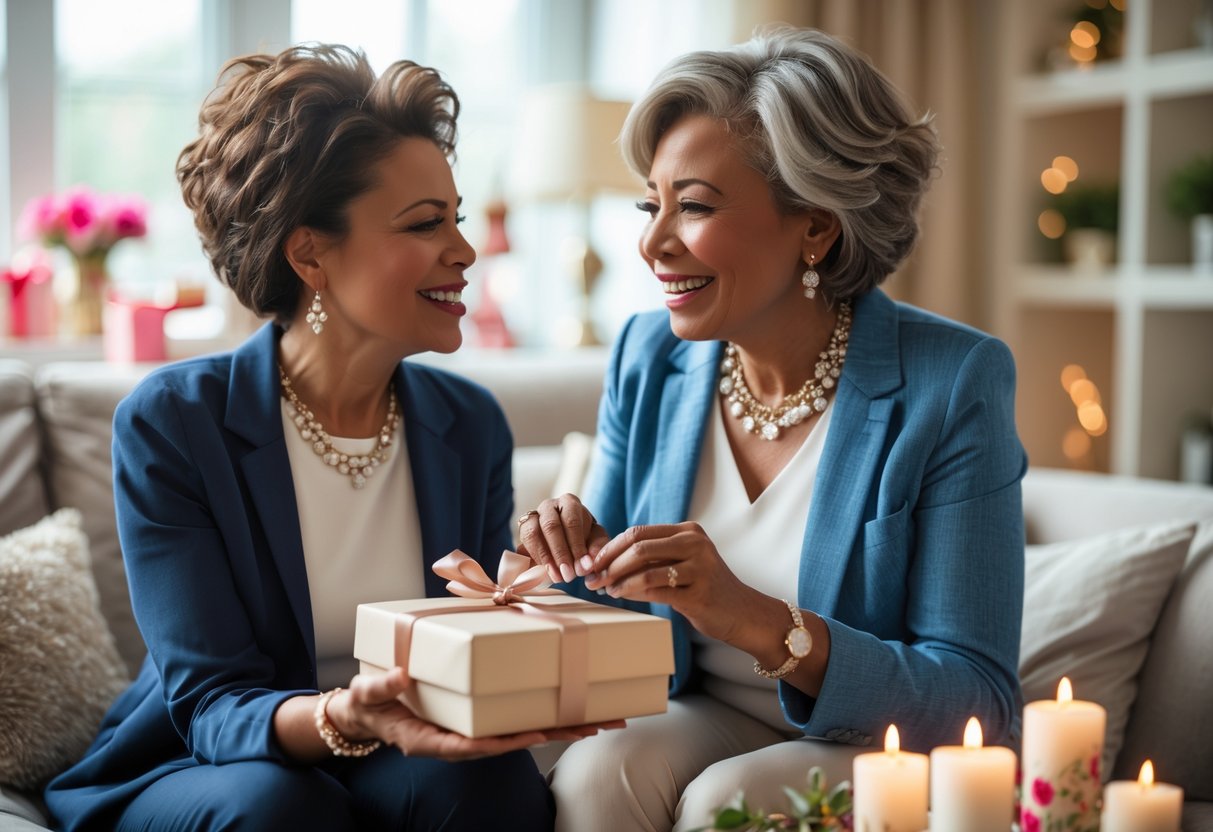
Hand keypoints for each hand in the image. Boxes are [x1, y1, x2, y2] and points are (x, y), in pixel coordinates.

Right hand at [335, 668, 622, 759]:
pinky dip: (542, 710)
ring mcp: (473, 726)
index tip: (537, 736)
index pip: (477, 744)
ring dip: (561, 723)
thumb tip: (400, 675)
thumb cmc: (367, 702)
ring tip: (601, 716)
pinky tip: (569, 705)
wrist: (367, 709)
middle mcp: (461, 737)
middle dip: (557, 732)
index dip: (508, 741)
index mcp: (434, 739)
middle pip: (515, 738)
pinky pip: (514, 715)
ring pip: (523, 729)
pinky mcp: (479, 714)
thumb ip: (381, 686)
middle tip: (599, 723)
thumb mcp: (366, 693)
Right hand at [515, 493, 609, 583]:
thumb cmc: (584, 536)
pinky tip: (545, 572)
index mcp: (569, 503)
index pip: (571, 521)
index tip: (582, 567)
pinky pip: (522, 544)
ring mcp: (532, 517)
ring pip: (533, 534)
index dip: (576, 546)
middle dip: (560, 553)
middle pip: (551, 526)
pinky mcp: (522, 533)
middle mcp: (548, 506)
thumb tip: (588, 564)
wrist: (567, 539)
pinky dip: (534, 560)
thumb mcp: (596, 539)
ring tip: (556, 577)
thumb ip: (596, 548)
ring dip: (545, 558)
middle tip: (569, 575)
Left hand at [583, 522, 762, 644]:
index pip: (639, 533)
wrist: (743, 614)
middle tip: (592, 578)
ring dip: (618, 580)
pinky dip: (633, 593)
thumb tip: (607, 561)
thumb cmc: (705, 588)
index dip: (610, 547)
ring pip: (645, 569)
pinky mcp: (699, 593)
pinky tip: (622, 596)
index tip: (593, 562)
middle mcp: (696, 544)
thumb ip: (654, 558)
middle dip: (609, 563)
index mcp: (689, 531)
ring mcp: (699, 568)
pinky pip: (655, 591)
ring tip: (606, 589)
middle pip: (638, 546)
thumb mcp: (683, 564)